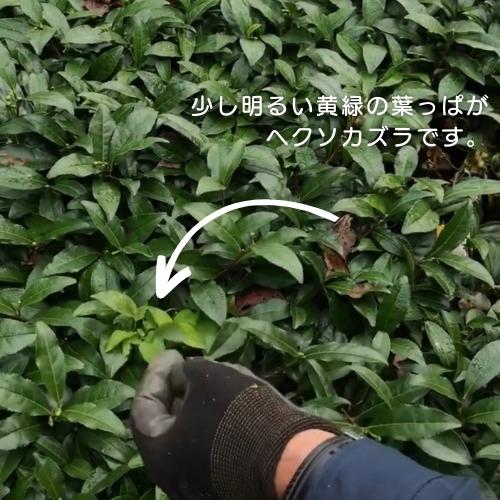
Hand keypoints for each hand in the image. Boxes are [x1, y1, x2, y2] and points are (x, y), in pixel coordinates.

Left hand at [131, 350, 335, 499]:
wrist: (287, 455)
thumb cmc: (236, 412)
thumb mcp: (207, 375)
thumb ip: (188, 369)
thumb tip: (185, 372)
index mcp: (159, 452)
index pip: (144, 405)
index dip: (156, 373)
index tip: (173, 353)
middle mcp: (173, 473)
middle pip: (166, 421)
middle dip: (177, 387)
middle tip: (189, 365)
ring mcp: (198, 479)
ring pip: (190, 431)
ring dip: (197, 401)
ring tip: (214, 375)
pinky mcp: (224, 476)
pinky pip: (209, 441)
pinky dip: (213, 417)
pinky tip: (231, 397)